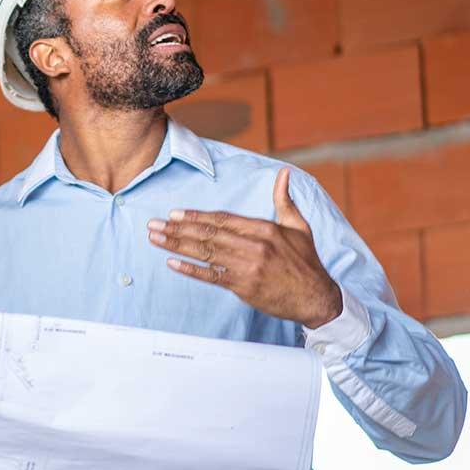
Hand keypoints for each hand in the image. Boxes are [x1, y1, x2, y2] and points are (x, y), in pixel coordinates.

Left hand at [147, 167, 342, 328]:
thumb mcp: (298, 226)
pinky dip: (190, 269)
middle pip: (208, 234)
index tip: (175, 213)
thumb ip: (284, 199)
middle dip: (177, 228)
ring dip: (177, 245)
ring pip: (206, 253)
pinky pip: (211, 276)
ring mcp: (247, 267)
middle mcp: (254, 246)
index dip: (196, 216)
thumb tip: (284, 173)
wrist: (315, 297)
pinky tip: (173, 263)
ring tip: (156, 239)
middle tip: (154, 224)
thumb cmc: (305, 261)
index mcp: (264, 228)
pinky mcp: (244, 286)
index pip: (223, 219)